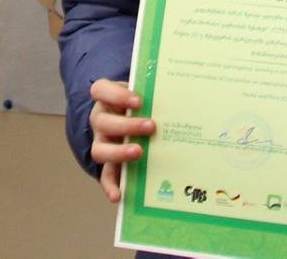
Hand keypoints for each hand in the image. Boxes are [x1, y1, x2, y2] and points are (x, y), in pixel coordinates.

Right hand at [88, 78, 154, 202]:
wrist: (135, 121)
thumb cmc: (144, 105)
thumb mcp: (147, 94)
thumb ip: (158, 94)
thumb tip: (187, 94)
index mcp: (106, 98)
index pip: (101, 90)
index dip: (117, 94)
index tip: (138, 100)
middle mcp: (101, 120)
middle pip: (102, 121)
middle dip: (127, 125)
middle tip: (151, 127)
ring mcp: (102, 143)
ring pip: (100, 149)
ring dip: (119, 152)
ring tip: (139, 153)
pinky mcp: (108, 164)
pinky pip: (106, 176)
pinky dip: (110, 186)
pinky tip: (118, 195)